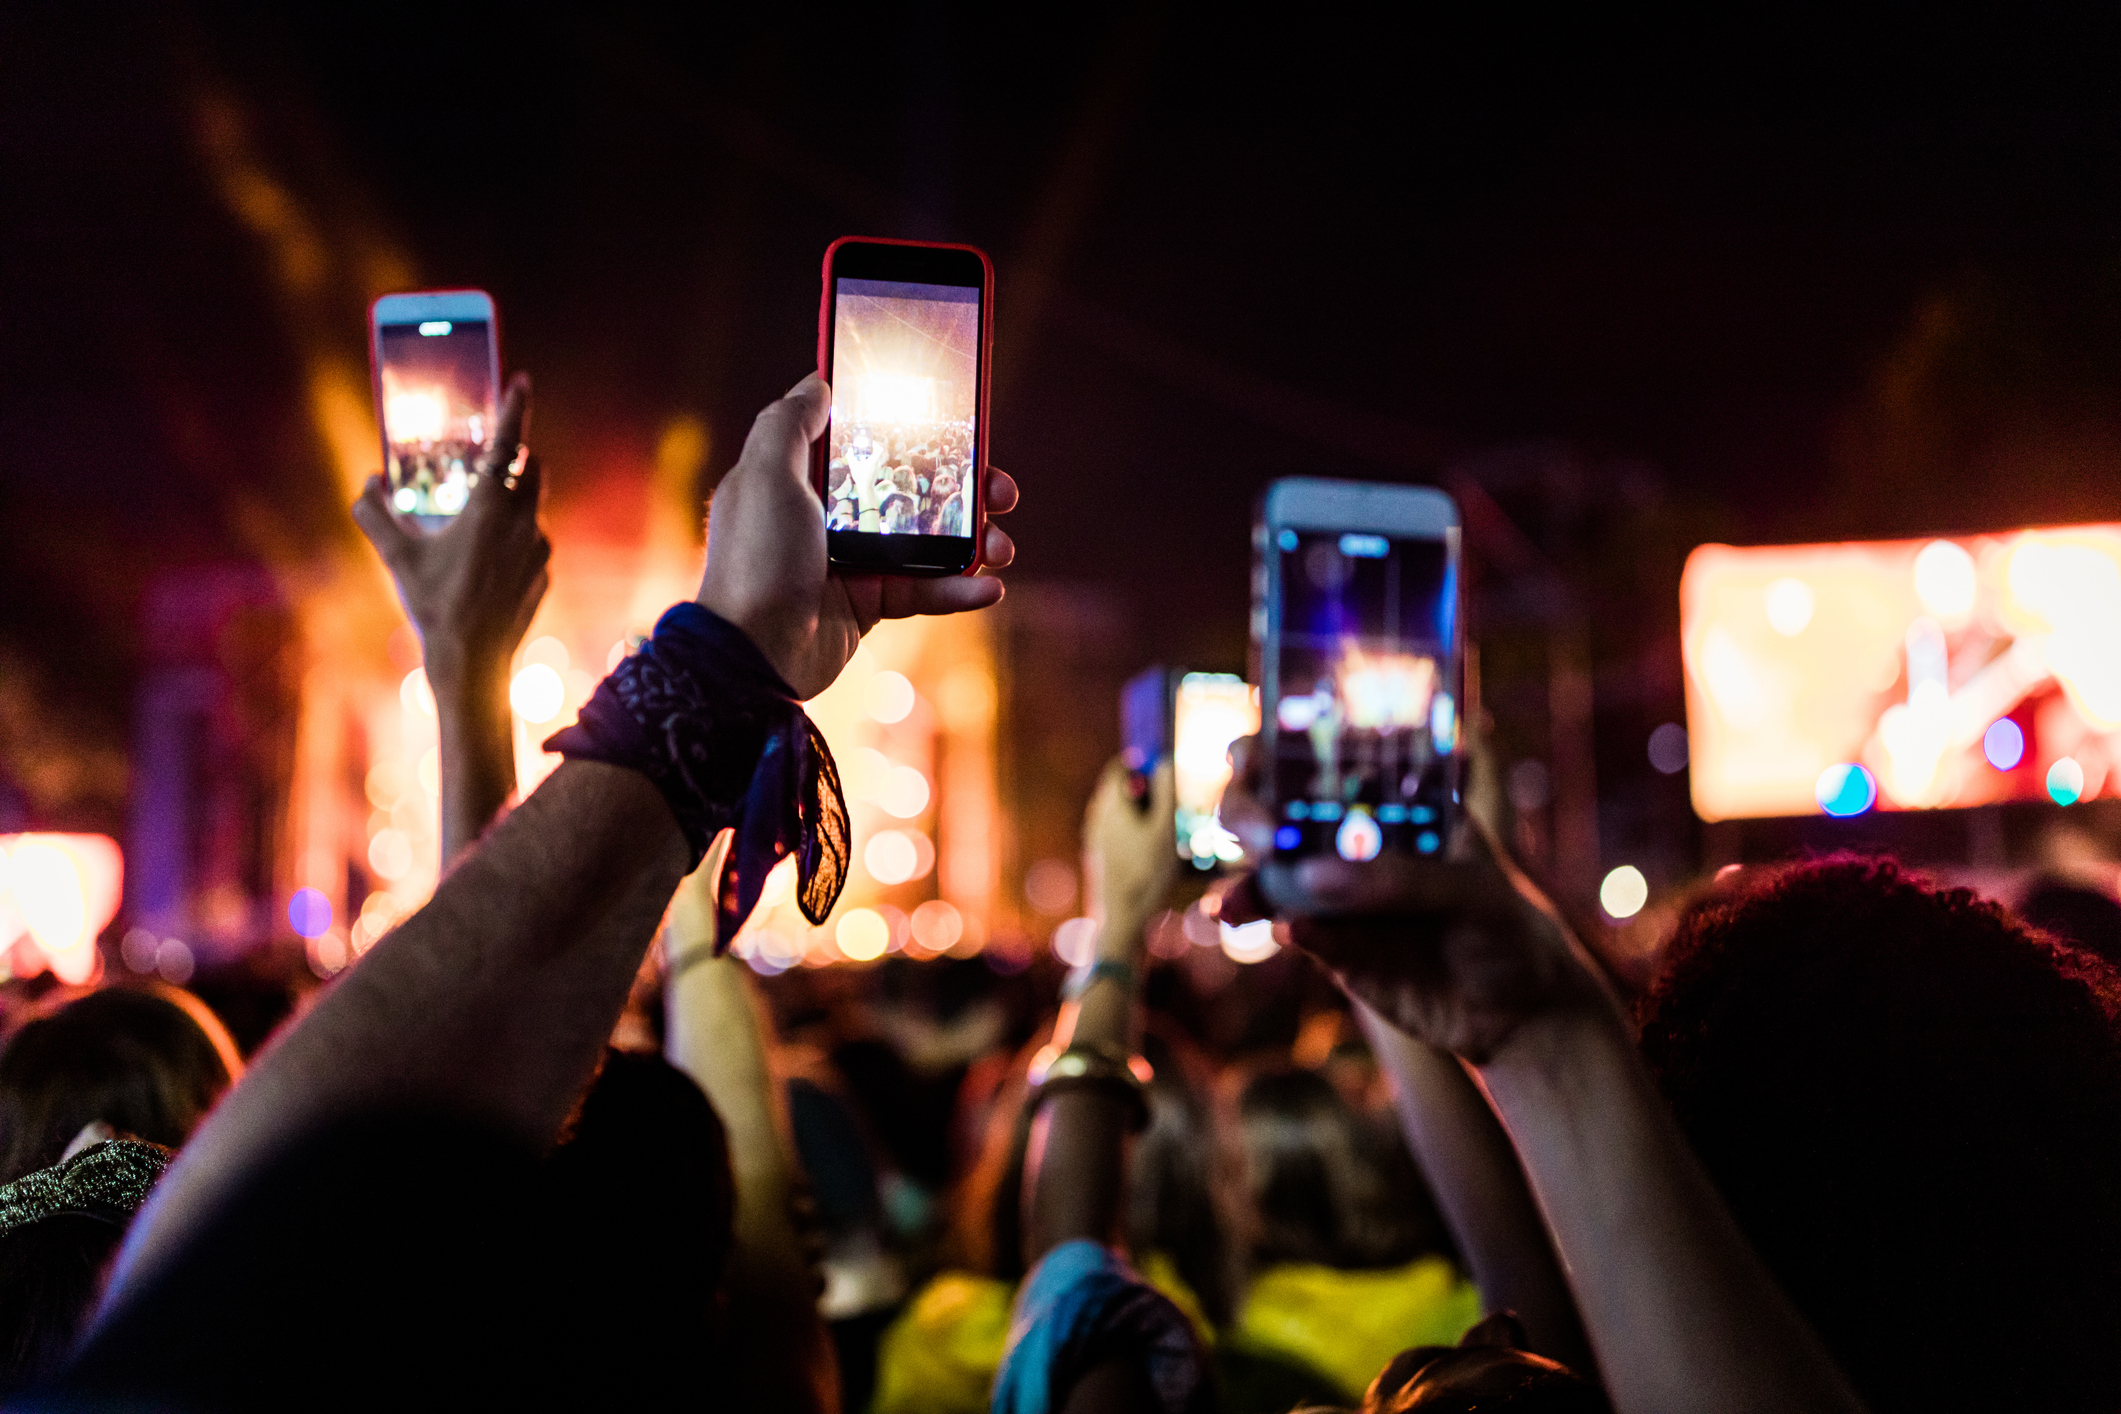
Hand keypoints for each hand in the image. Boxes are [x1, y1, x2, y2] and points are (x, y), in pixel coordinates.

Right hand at [352, 372, 550, 689]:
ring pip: (534, 505)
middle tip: (497, 451)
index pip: (509, 445)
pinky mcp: (545, 573)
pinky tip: (488, 554)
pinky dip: (516, 534)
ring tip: (484, 506)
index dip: (516, 409)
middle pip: (531, 469)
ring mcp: (540, 549)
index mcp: (490, 509)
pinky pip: (534, 540)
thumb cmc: (434, 606)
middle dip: (518, 453)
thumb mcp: (396, 557)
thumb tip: (366, 485)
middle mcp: (523, 523)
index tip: (522, 381)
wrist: (472, 664)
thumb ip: (375, 514)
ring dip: (514, 496)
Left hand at [697, 375, 1016, 698]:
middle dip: (960, 484)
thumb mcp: (764, 476)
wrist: (754, 654)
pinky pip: (924, 589)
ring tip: (1002, 544)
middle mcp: (828, 513)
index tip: (949, 416)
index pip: (861, 437)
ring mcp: (851, 559)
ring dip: (973, 539)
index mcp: (801, 476)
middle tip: (997, 485)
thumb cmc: (755, 559)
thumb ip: (788, 424)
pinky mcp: (868, 602)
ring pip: (927, 538)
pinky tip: (990, 587)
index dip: (906, 424)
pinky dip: (959, 589)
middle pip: (908, 485)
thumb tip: (818, 383)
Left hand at [1082, 756, 1175, 941]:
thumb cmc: (1147, 873)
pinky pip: (1118, 833)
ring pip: (1120, 813)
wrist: (1123, 918)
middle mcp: (1097, 817)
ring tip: (1165, 834)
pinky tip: (1153, 855)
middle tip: (1170, 807)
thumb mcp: (1165, 829)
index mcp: (1110, 804)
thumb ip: (1166, 792)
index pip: (1120, 766)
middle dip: (1145, 792)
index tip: (1164, 775)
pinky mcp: (1099, 857)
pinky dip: (1135, 834)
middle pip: (1121, 789)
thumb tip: (1165, 761)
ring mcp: (1096, 838)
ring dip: (1142, 814)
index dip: (1143, 765)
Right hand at [1219, 736, 1605, 1061]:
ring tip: (1233, 907)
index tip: (1249, 754)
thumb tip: (1312, 878)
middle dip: (1248, 812)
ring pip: (1269, 874)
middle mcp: (1349, 839)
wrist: (1515, 1014)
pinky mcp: (1331, 947)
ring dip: (1244, 883)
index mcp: (1387, 800)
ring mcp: (1335, 893)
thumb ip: (1395, 880)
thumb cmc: (1504, 927)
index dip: (1273, 748)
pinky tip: (1284, 932)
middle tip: (1261, 838)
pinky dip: (1279, 926)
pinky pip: (1292, 929)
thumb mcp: (1468, 890)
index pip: (1319, 757)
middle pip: (1273, 808)